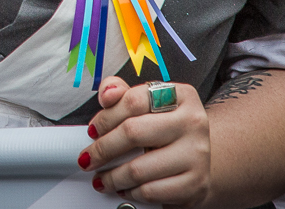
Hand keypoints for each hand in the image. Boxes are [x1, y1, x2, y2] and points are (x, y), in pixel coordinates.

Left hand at [80, 77, 210, 205]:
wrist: (196, 161)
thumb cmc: (166, 130)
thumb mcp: (147, 105)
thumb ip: (121, 92)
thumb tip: (107, 92)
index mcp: (181, 95)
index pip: (133, 101)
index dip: (105, 117)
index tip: (93, 130)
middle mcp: (193, 122)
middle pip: (133, 132)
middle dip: (102, 149)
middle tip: (88, 158)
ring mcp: (196, 154)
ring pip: (138, 168)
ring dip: (112, 177)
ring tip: (102, 178)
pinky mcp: (195, 183)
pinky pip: (150, 191)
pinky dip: (131, 193)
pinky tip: (125, 188)